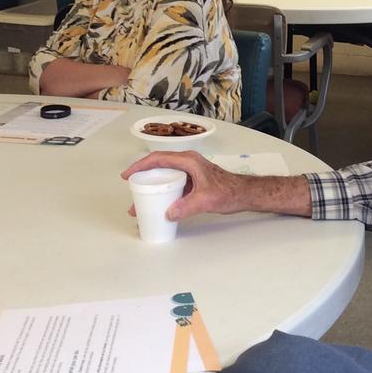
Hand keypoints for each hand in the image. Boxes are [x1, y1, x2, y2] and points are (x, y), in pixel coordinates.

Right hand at [121, 151, 312, 221]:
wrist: (244, 193)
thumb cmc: (228, 191)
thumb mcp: (205, 200)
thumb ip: (186, 207)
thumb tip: (168, 214)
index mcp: (188, 161)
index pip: (158, 159)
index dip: (140, 165)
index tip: (128, 175)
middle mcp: (188, 162)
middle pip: (159, 166)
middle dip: (143, 177)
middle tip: (131, 191)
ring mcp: (190, 171)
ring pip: (165, 175)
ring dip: (153, 186)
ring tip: (140, 202)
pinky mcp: (193, 180)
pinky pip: (173, 183)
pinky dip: (163, 191)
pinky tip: (159, 204)